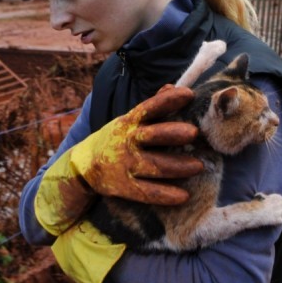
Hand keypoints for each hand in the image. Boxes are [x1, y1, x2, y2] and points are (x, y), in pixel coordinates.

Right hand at [71, 84, 201, 203]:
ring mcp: (125, 164)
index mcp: (129, 122)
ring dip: (178, 166)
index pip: (149, 107)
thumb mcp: (129, 120)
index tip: (188, 95)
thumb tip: (173, 86)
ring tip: (198, 166)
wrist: (83, 165)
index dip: (168, 100)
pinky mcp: (124, 187)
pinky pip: (147, 193)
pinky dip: (166, 195)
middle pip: (152, 135)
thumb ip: (152, 106)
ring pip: (154, 166)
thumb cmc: (116, 138)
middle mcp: (127, 141)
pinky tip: (184, 196)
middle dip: (172, 133)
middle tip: (194, 132)